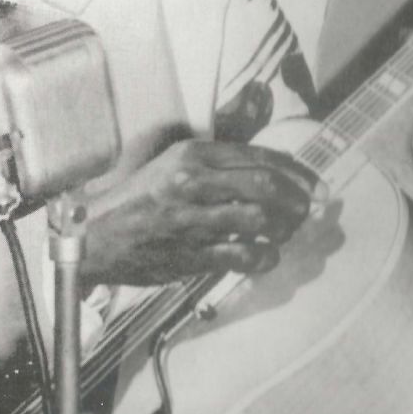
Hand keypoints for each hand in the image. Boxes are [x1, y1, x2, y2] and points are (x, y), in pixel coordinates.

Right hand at [81, 139, 316, 286]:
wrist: (96, 237)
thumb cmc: (141, 199)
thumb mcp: (175, 164)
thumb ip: (218, 163)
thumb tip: (271, 169)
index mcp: (193, 156)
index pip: (258, 157)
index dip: (296, 171)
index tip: (316, 183)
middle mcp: (194, 183)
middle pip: (265, 185)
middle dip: (298, 197)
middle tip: (310, 208)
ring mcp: (192, 220)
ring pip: (258, 219)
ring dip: (285, 227)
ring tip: (287, 230)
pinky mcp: (189, 254)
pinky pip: (241, 256)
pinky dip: (265, 257)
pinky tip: (268, 256)